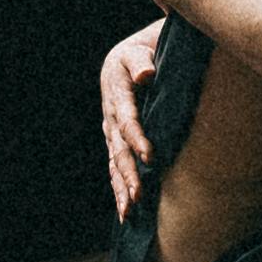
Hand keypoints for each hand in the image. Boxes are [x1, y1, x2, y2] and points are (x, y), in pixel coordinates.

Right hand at [97, 22, 161, 214]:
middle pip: (119, 149)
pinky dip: (119, 190)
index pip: (127, 119)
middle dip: (129, 173)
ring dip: (122, 187)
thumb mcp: (139, 50)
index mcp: (116, 91)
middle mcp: (110, 115)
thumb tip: (147, 74)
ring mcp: (110, 130)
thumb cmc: (142, 52)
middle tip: (140, 194)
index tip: (151, 156)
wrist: (128, 58)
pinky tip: (125, 211)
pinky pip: (115, 168)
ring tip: (130, 210)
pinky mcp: (115, 142)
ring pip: (115, 163)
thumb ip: (141, 61)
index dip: (138, 138)